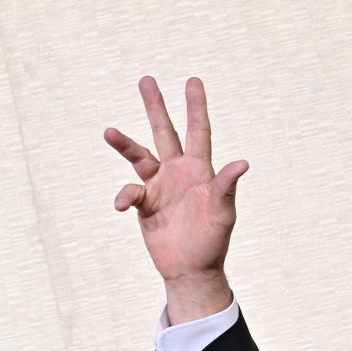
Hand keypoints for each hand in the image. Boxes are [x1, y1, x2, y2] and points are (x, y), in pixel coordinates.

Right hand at [104, 76, 247, 321]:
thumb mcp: (223, 213)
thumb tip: (242, 163)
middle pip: (164, 133)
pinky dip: (124, 196)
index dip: (196, 107)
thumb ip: (226, 187)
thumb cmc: (213, 242)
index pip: (198, 131)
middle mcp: (178, 172)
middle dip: (156, 107)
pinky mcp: (143, 203)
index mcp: (200, 170)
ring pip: (139, 156)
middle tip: (146, 79)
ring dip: (124, 144)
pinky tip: (122, 204)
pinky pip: (129, 192)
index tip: (193, 81)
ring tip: (109, 132)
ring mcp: (159, 186)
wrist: (192, 270)